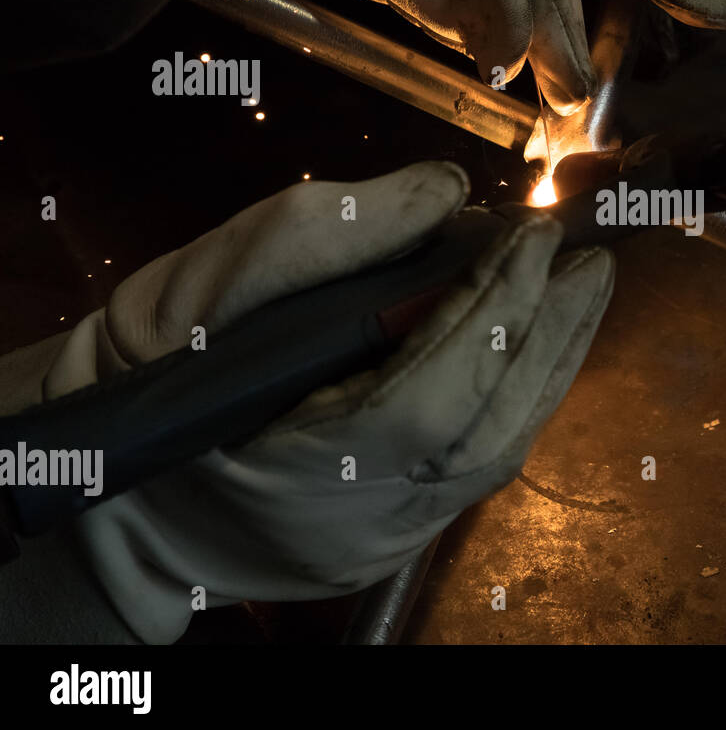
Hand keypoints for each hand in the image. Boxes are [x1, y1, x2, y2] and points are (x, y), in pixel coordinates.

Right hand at [13, 162, 612, 642]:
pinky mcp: (403, 534)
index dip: (489, 315)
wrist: (131, 486)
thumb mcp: (199, 290)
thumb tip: (446, 191)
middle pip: (481, 435)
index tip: (536, 235)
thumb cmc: (153, 375)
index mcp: (283, 464)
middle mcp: (354, 520)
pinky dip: (523, 394)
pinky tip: (547, 340)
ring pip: (495, 457)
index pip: (420, 402)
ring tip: (587, 290)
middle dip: (545, 336)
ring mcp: (385, 538)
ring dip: (550, 364)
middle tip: (591, 260)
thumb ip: (316, 237)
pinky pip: (484, 466)